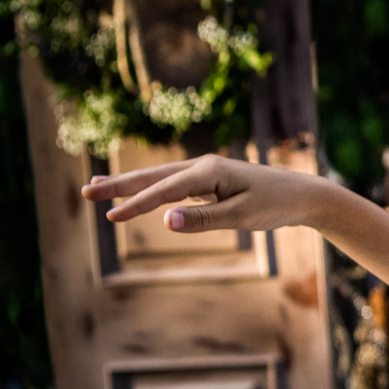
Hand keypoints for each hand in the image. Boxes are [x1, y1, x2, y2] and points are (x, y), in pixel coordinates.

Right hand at [83, 153, 344, 234]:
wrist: (303, 194)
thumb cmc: (275, 206)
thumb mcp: (241, 217)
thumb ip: (203, 220)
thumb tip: (165, 221)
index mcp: (209, 172)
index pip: (164, 191)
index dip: (136, 204)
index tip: (111, 218)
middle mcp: (203, 167)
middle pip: (153, 177)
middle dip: (119, 186)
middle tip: (85, 194)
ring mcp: (205, 172)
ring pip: (159, 179)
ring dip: (128, 184)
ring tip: (97, 189)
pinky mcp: (210, 181)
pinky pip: (172, 185)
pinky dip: (150, 189)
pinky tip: (137, 194)